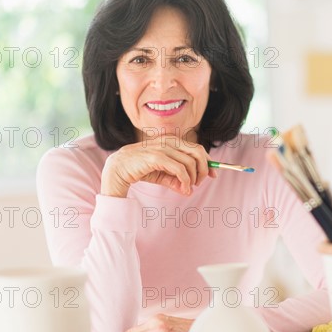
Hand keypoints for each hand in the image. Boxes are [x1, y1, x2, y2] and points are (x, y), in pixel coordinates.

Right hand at [101, 135, 216, 197]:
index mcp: (172, 141)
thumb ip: (175, 179)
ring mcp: (163, 148)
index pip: (197, 148)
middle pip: (198, 152)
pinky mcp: (157, 157)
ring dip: (193, 178)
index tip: (213, 174)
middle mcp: (169, 141)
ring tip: (188, 189)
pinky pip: (180, 169)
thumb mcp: (162, 175)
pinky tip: (184, 189)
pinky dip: (186, 181)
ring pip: (190, 162)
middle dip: (204, 169)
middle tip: (200, 182)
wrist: (118, 169)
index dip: (208, 161)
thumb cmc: (140, 169)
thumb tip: (189, 190)